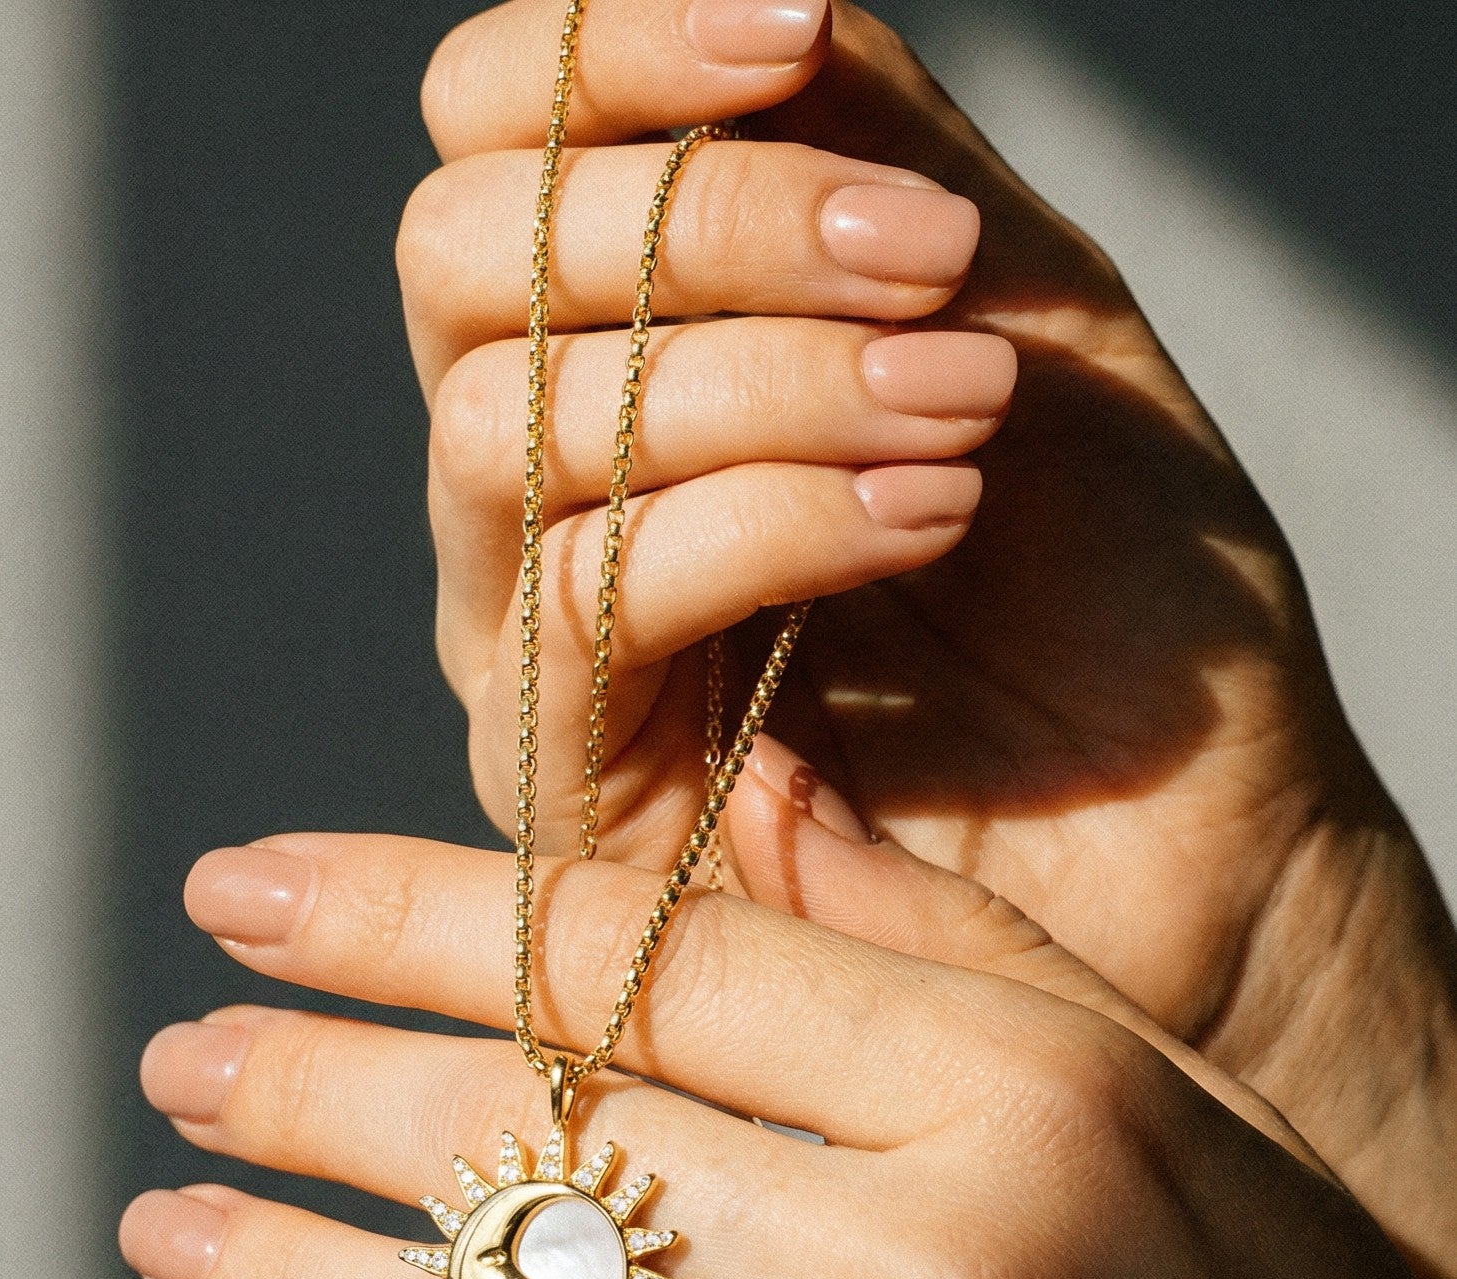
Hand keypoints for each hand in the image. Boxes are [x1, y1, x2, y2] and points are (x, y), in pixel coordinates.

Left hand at [121, 831, 1456, 1278]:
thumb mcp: (1167, 1131)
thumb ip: (944, 962)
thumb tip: (733, 802)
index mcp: (1035, 1093)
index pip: (638, 950)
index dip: (401, 908)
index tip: (244, 888)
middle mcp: (957, 1270)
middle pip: (533, 1126)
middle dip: (302, 1081)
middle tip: (178, 1058)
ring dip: (277, 1272)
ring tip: (163, 1226)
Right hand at [399, 0, 1456, 1278]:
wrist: (1186, 830)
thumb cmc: (1113, 575)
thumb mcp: (1015, 303)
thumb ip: (873, 153)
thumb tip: (764, 6)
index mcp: (625, 341)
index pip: (494, 142)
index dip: (597, 51)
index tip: (791, 29)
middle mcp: (545, 481)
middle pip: (458, 263)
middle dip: (699, 221)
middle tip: (924, 260)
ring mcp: (535, 632)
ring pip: (509, 425)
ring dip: (754, 378)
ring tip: (965, 405)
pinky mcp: (568, 777)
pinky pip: (589, 593)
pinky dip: (767, 515)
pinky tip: (930, 507)